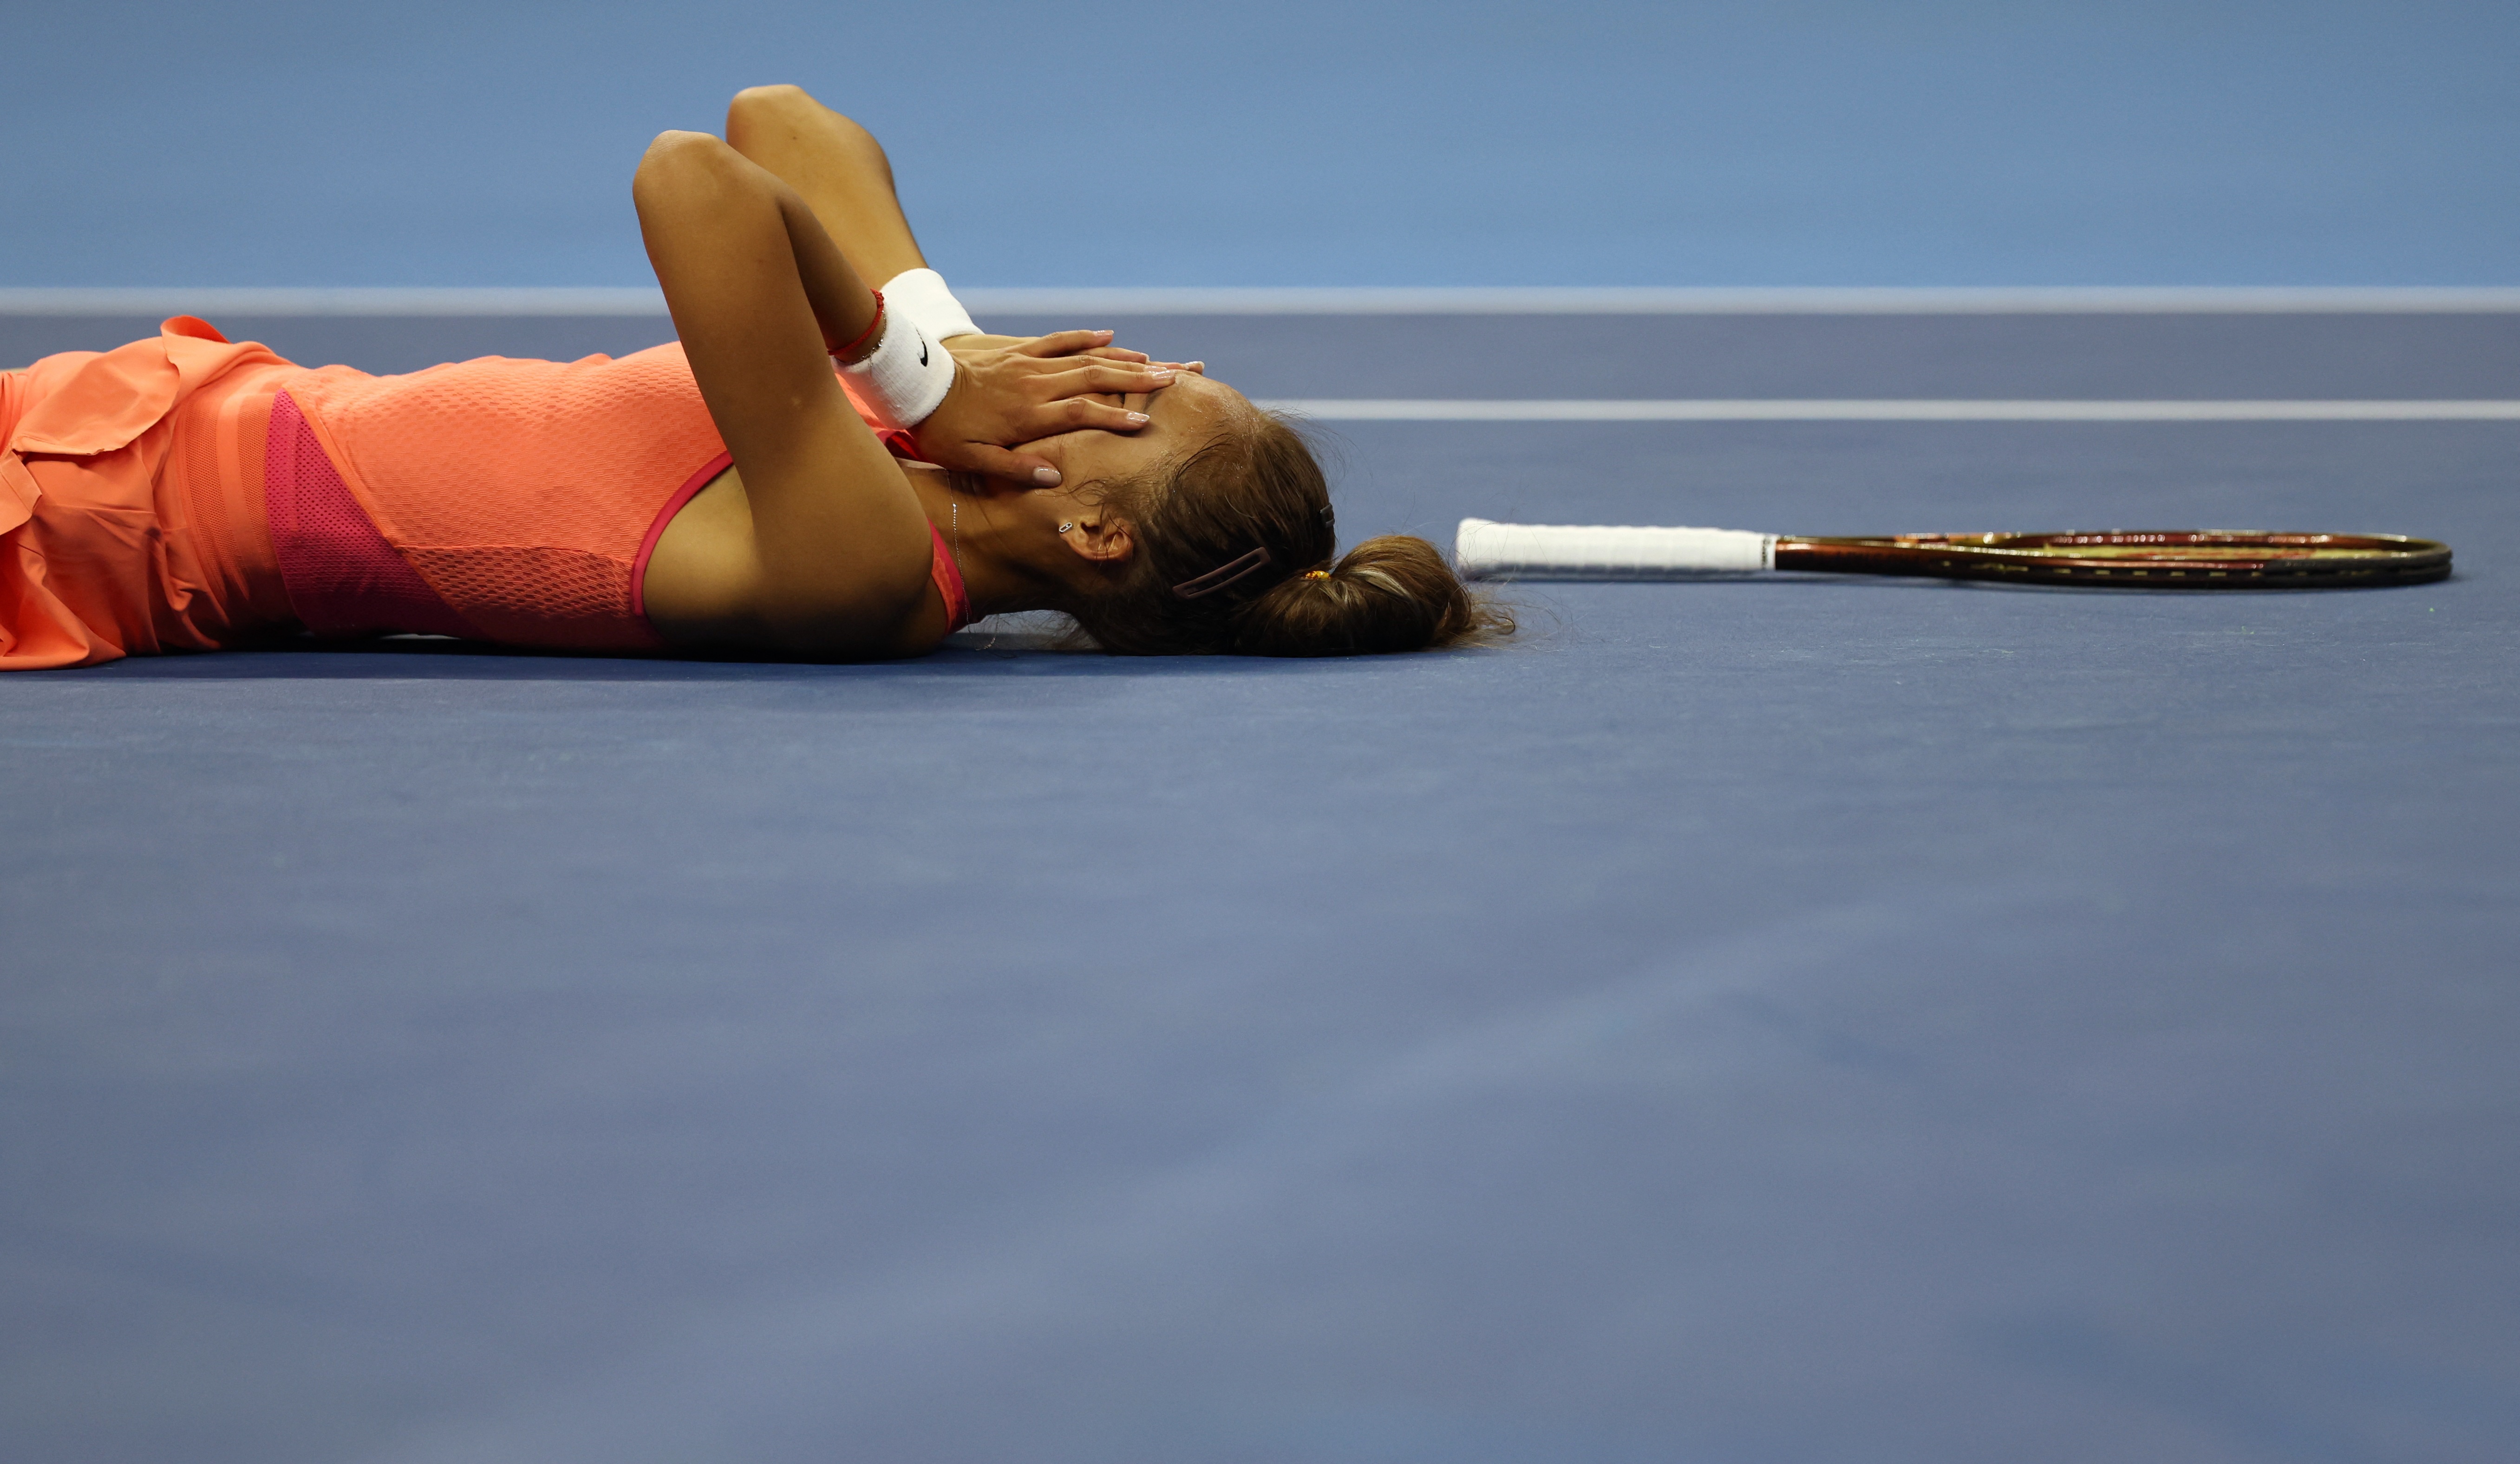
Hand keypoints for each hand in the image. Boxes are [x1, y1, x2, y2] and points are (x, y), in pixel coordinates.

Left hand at [914, 331, 1180, 482]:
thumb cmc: (945, 430)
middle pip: (1094, 378)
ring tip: (1156, 360)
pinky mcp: (1018, 352)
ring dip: (1122, 358)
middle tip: (1173, 378)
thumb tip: (1054, 476)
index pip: (1081, 412)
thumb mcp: (973, 459)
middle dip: (1136, 378)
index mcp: (1027, 414)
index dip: (1114, 416)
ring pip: (1084, 358)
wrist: (917, 387)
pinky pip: (1057, 340)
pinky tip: (1109, 334)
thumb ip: (1014, 467)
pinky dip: (1085, 336)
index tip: (1144, 421)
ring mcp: (1028, 365)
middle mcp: (1034, 385)